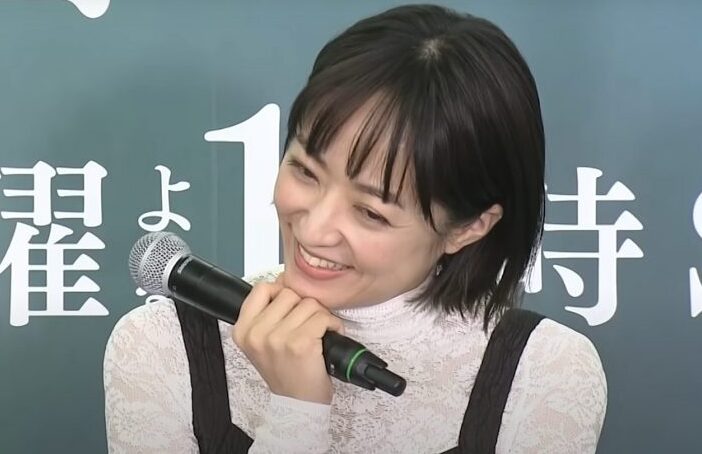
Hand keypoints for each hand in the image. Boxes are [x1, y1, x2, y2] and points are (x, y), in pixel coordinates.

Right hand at [231, 274, 344, 404]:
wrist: (297, 404)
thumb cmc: (285, 371)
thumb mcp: (262, 342)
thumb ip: (267, 312)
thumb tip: (285, 281)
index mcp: (243, 330)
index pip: (261, 288)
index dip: (281, 291)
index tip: (290, 307)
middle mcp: (256, 334)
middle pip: (289, 293)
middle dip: (303, 306)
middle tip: (306, 324)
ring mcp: (277, 338)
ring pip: (309, 304)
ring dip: (320, 316)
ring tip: (318, 332)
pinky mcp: (300, 344)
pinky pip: (323, 317)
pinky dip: (333, 324)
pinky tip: (329, 336)